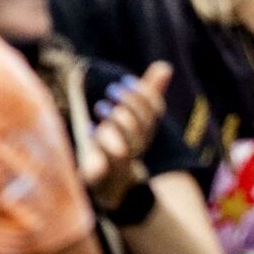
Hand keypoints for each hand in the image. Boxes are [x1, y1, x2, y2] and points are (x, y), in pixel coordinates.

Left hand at [81, 62, 170, 208]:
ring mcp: (120, 165)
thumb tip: (165, 66)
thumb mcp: (133, 117)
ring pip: (124, 149)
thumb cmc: (122, 144)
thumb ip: (148, 93)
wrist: (113, 188)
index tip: (125, 81)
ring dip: (115, 126)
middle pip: (140, 130)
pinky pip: (103, 165)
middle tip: (111, 91)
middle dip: (128, 109)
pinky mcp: (102, 177)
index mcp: (144, 133)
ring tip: (100, 107)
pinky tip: (89, 128)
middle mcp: (136, 149)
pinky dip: (97, 145)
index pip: (153, 114)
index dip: (143, 97)